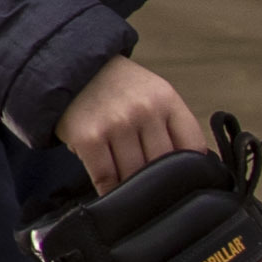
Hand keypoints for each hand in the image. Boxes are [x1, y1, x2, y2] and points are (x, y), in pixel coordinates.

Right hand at [54, 54, 211, 190]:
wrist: (69, 68)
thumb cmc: (115, 87)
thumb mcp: (151, 93)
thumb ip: (170, 125)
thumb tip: (189, 170)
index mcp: (166, 98)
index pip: (193, 146)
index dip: (190, 169)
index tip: (182, 181)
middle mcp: (144, 109)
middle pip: (163, 166)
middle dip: (157, 182)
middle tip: (152, 192)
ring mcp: (116, 123)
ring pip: (135, 175)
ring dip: (131, 189)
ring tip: (128, 192)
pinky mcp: (88, 137)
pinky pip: (106, 178)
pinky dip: (108, 191)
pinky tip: (110, 193)